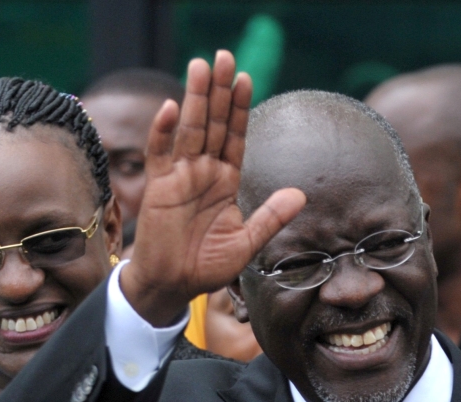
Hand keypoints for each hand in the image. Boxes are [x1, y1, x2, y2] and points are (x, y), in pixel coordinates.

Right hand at [121, 50, 306, 326]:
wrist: (173, 286)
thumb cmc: (207, 267)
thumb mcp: (247, 243)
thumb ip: (271, 217)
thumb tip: (301, 194)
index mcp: (226, 181)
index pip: (236, 136)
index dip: (240, 108)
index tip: (247, 79)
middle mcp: (204, 172)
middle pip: (213, 123)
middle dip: (219, 91)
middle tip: (225, 56)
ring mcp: (180, 177)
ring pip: (189, 129)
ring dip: (195, 98)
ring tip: (201, 66)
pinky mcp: (159, 188)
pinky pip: (161, 154)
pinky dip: (164, 132)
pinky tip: (173, 109)